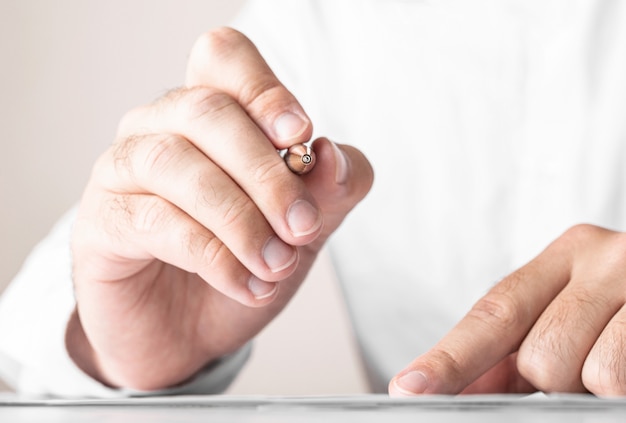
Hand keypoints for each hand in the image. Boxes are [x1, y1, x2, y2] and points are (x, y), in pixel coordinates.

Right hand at [67, 28, 372, 390]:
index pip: (223, 58)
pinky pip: (156, 222)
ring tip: (276, 264)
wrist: (187, 336)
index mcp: (209, 114)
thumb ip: (327, 191)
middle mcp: (159, 128)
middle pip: (208, 110)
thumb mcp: (301, 231)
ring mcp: (122, 171)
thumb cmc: (240, 265)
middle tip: (302, 227)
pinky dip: (213, 255)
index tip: (300, 136)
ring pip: (178, 164)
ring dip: (241, 219)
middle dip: (268, 174)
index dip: (263, 88)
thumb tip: (332, 157)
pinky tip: (245, 283)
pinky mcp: (100, 222)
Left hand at [389, 224, 625, 396]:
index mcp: (569, 253)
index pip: (495, 312)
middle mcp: (608, 257)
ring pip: (589, 375)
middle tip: (582, 367)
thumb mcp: (570, 313)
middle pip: (539, 356)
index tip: (410, 389)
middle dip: (552, 383)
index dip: (450, 358)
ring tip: (614, 361)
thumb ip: (510, 349)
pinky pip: (618, 380)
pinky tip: (623, 364)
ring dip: (593, 389)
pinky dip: (616, 388)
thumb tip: (444, 387)